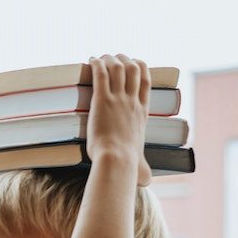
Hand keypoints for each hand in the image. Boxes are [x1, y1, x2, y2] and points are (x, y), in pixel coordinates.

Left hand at [87, 53, 151, 186]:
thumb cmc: (127, 165)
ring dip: (109, 59)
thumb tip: (146, 181)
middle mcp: (132, 102)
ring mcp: (118, 99)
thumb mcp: (140, 165)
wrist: (117, 161)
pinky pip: (101, 74)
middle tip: (114, 57)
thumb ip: (143, 169)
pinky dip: (96, 64)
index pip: (146, 82)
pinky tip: (91, 60)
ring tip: (101, 57)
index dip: (141, 68)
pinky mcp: (102, 100)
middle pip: (133, 69)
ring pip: (118, 68)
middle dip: (124, 59)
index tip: (134, 62)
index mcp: (142, 113)